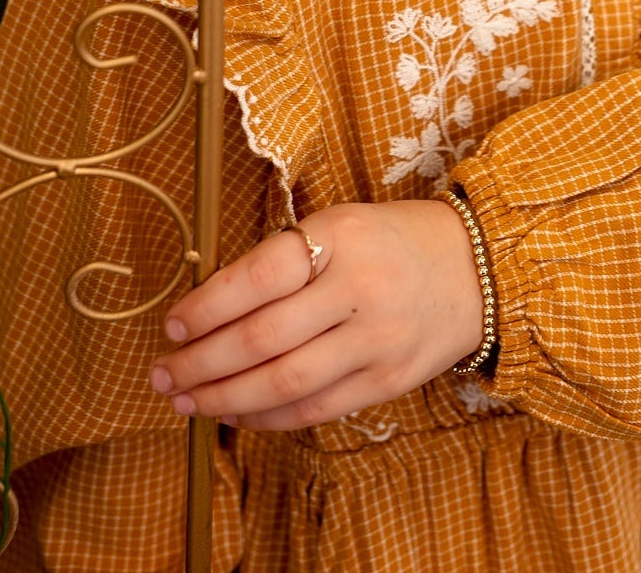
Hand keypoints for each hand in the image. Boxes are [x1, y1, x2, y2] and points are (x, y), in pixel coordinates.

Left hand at [148, 199, 485, 429]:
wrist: (478, 267)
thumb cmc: (393, 240)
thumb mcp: (341, 224)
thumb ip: (285, 259)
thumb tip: (210, 307)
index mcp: (341, 236)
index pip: (258, 277)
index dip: (207, 307)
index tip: (174, 325)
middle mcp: (359, 289)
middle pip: (261, 339)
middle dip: (201, 362)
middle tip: (162, 372)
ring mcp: (376, 340)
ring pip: (282, 382)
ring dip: (223, 397)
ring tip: (185, 399)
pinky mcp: (387, 380)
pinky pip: (314, 408)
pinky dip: (267, 416)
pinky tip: (236, 412)